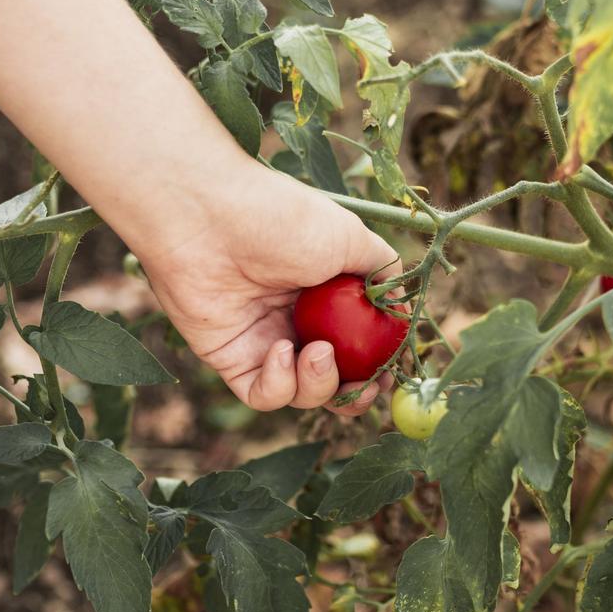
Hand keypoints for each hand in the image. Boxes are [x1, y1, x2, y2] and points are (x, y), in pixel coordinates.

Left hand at [135, 157, 399, 414]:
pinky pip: (264, 394)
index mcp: (328, 295)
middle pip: (335, 380)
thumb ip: (382, 272)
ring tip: (318, 352)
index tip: (391, 371)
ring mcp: (264, 342)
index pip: (361, 346)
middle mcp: (298, 321)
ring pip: (303, 393)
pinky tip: (282, 352)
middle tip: (366, 386)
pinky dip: (281, 384)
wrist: (210, 216)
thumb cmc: (282, 218)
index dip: (379, 366)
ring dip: (321, 384)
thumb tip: (402, 309)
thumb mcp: (351, 237)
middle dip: (356, 394)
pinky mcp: (231, 358)